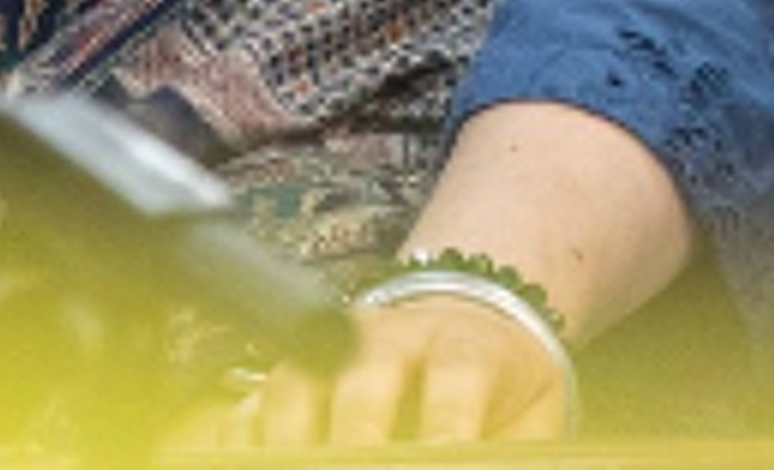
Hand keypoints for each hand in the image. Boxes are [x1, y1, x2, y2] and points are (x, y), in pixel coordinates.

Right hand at [173, 297, 570, 449]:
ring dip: (292, 445)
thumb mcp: (534, 418)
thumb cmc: (500, 389)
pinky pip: (247, 410)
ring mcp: (331, 351)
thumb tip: (499, 465)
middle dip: (359, 442)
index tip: (434, 466)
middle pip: (366, 378)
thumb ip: (520, 456)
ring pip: (296, 385)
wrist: (466, 319)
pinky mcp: (287, 376)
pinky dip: (239, 448)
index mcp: (467, 344)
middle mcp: (395, 337)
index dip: (447, 434)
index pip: (458, 382)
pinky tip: (252, 463)